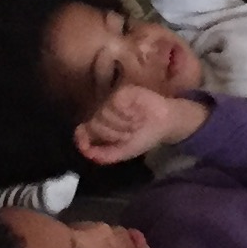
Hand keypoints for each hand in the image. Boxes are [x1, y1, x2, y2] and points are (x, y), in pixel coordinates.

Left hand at [72, 84, 211, 166]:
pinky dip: (127, 113)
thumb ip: (103, 155)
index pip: (82, 131)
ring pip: (105, 114)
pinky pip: (116, 104)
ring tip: (136, 122)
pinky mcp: (123, 92)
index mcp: (102, 127)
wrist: (165, 125)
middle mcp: (104, 112)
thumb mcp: (123, 152)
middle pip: (96, 125)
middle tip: (130, 132)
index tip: (85, 142)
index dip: (81, 138)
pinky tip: (137, 113)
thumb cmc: (144, 136)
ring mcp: (112, 100)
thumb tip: (85, 151)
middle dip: (115, 134)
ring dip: (124, 124)